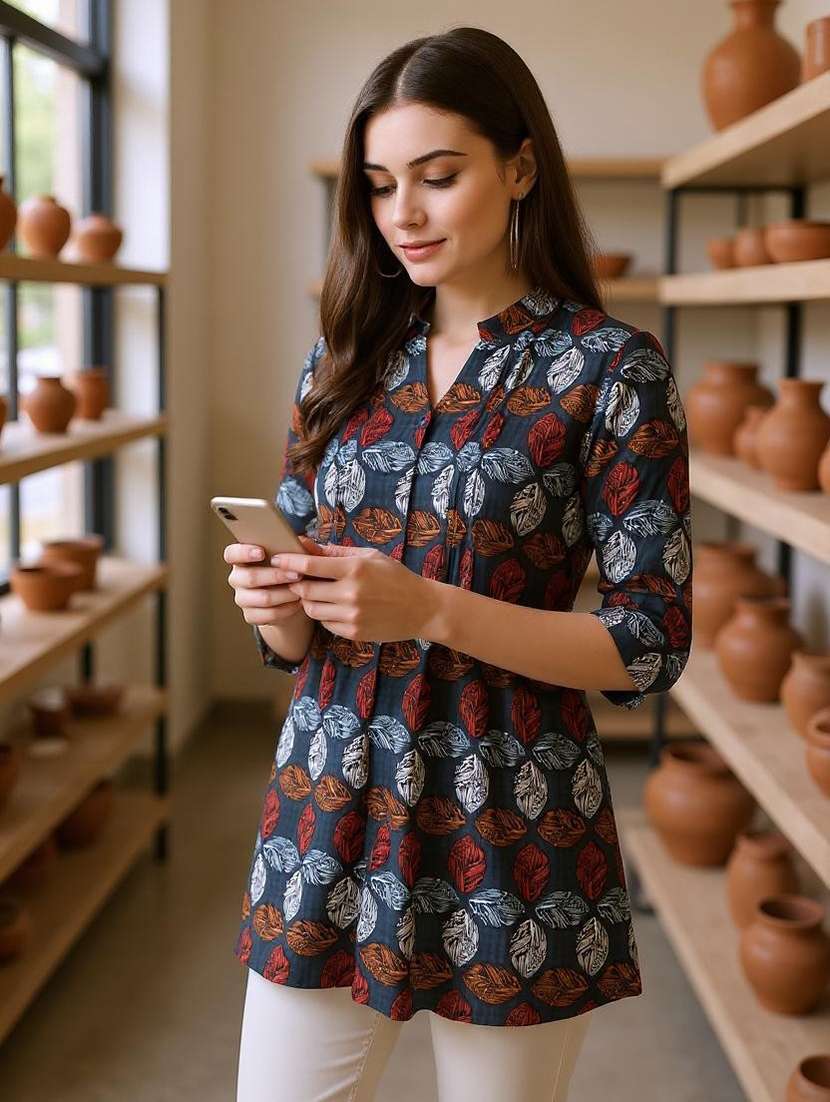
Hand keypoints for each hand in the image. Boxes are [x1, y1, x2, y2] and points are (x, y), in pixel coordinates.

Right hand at [223, 540, 307, 627]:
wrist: (289, 598)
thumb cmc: (287, 570)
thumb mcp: (291, 556)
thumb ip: (296, 546)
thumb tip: (304, 543)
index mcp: (242, 558)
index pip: (232, 554)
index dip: (244, 553)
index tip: (261, 552)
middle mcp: (238, 578)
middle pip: (251, 577)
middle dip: (276, 576)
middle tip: (297, 575)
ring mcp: (242, 598)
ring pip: (262, 598)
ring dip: (285, 594)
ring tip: (301, 590)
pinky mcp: (250, 615)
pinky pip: (268, 614)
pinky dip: (286, 609)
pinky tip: (297, 603)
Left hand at [272, 537, 432, 641]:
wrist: (422, 608)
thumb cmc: (395, 577)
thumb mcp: (369, 556)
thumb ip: (335, 553)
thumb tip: (305, 544)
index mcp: (355, 569)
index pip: (310, 566)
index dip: (288, 562)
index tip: (276, 558)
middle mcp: (351, 594)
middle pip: (305, 590)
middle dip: (296, 583)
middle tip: (295, 578)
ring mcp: (352, 616)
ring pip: (312, 610)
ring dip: (308, 601)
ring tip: (317, 592)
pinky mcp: (354, 633)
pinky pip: (325, 624)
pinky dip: (324, 615)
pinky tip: (334, 607)